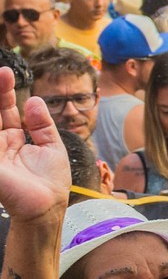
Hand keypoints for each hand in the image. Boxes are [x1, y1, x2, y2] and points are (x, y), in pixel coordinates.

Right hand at [0, 68, 73, 223]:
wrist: (47, 206)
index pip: (6, 110)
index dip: (5, 92)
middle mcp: (0, 143)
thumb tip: (33, 99)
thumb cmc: (50, 181)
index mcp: (14, 139)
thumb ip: (41, 123)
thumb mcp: (51, 146)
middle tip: (3, 72)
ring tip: (1, 79)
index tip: (6, 73)